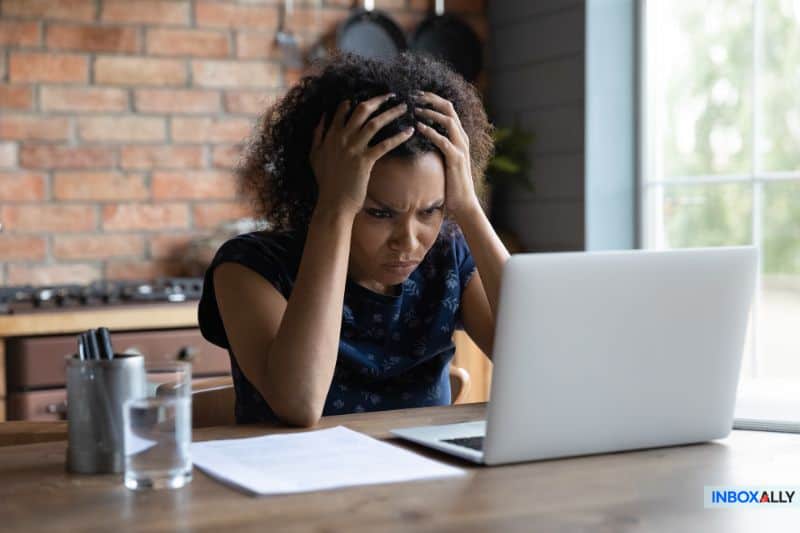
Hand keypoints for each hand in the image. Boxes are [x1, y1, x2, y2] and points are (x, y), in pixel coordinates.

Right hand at [310, 93, 412, 217]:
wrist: (332, 203)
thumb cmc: (326, 183)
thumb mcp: (314, 156)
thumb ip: (317, 135)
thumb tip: (321, 118)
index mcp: (330, 136)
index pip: (343, 110)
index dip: (356, 100)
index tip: (370, 96)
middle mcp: (341, 138)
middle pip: (361, 111)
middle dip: (378, 100)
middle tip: (391, 95)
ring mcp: (353, 149)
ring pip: (374, 123)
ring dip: (391, 113)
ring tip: (404, 107)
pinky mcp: (365, 161)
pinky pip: (385, 144)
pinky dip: (398, 136)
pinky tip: (409, 131)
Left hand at [413, 91, 480, 219]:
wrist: (463, 203)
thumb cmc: (450, 182)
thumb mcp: (443, 159)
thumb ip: (436, 145)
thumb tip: (419, 134)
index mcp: (458, 135)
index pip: (447, 108)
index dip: (432, 98)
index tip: (416, 94)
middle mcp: (461, 138)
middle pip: (449, 108)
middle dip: (431, 99)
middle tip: (413, 95)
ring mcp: (460, 147)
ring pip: (448, 120)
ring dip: (430, 112)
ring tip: (415, 109)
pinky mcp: (456, 159)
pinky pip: (443, 140)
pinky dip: (431, 132)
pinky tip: (418, 127)